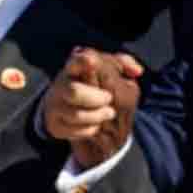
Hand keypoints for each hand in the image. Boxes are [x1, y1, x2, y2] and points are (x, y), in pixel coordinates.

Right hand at [44, 48, 142, 168]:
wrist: (74, 111)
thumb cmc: (96, 85)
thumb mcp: (110, 70)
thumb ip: (124, 64)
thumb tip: (137, 71)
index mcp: (74, 67)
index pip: (75, 61)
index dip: (82, 61)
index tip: (92, 61)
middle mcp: (61, 85)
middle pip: (74, 91)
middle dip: (96, 98)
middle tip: (109, 99)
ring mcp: (55, 105)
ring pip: (76, 114)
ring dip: (97, 116)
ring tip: (109, 113)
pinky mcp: (55, 125)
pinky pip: (73, 131)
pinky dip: (89, 129)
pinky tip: (96, 125)